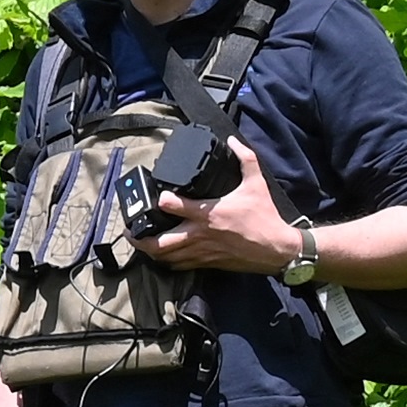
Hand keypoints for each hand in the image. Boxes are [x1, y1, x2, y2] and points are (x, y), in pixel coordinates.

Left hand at [138, 154, 298, 273]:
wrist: (276, 249)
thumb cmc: (264, 217)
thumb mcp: (256, 183)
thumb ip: (244, 158)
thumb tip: (233, 141)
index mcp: (209, 213)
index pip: (175, 207)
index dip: (162, 201)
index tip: (157, 197)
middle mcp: (200, 234)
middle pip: (161, 243)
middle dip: (141, 239)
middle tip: (130, 231)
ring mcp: (201, 251)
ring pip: (166, 257)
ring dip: (150, 251)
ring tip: (140, 242)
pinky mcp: (207, 263)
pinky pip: (180, 265)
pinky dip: (167, 261)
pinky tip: (161, 255)